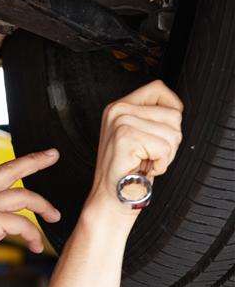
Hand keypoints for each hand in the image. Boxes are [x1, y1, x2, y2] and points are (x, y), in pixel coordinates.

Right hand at [0, 151, 61, 281]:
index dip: (16, 165)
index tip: (33, 159)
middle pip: (11, 169)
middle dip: (35, 160)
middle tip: (53, 155)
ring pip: (25, 197)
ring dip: (44, 207)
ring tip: (54, 217)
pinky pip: (23, 224)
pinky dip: (33, 235)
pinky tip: (35, 246)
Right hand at [85, 80, 183, 220]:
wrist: (111, 197)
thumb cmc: (127, 171)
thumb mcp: (137, 135)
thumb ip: (151, 117)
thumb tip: (175, 110)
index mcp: (118, 107)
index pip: (158, 88)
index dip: (171, 108)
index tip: (161, 131)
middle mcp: (117, 110)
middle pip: (173, 114)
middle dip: (171, 139)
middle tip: (149, 154)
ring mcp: (120, 123)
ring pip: (173, 133)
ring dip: (166, 154)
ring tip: (146, 161)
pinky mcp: (125, 138)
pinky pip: (165, 148)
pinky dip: (161, 164)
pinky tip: (144, 168)